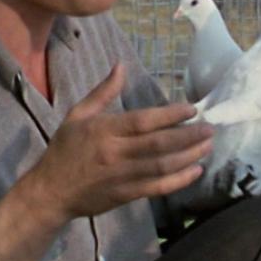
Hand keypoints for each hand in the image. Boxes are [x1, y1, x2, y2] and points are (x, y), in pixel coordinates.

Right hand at [28, 63, 213, 221]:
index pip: (143, 121)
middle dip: (189, 136)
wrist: (50, 192)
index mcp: (104, 130)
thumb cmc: (64, 150)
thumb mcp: (77, 115)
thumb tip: (121, 66)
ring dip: (189, 156)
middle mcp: (115, 153)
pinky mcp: (126, 195)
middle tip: (210, 128)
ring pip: (162, 165)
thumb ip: (103, 92)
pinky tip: (195, 170)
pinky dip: (179, 180)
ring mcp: (122, 176)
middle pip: (159, 144)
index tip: (191, 109)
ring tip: (208, 146)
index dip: (170, 115)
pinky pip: (157, 187)